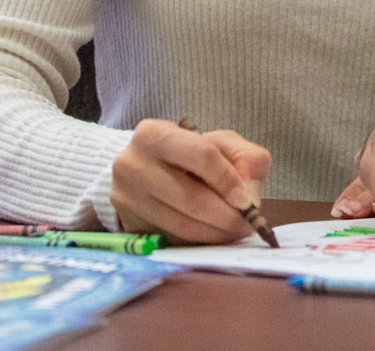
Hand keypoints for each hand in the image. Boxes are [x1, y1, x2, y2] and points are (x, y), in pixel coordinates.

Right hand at [111, 118, 271, 243]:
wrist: (146, 169)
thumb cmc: (188, 153)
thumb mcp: (220, 143)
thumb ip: (245, 159)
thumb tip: (249, 194)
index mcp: (154, 134)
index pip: (201, 155)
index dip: (229, 180)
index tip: (247, 199)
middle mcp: (131, 165)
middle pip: (190, 197)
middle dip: (226, 215)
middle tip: (247, 223)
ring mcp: (126, 198)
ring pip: (181, 225)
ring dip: (216, 232)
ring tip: (235, 231)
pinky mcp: (128, 226)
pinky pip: (171, 240)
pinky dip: (198, 241)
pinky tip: (212, 235)